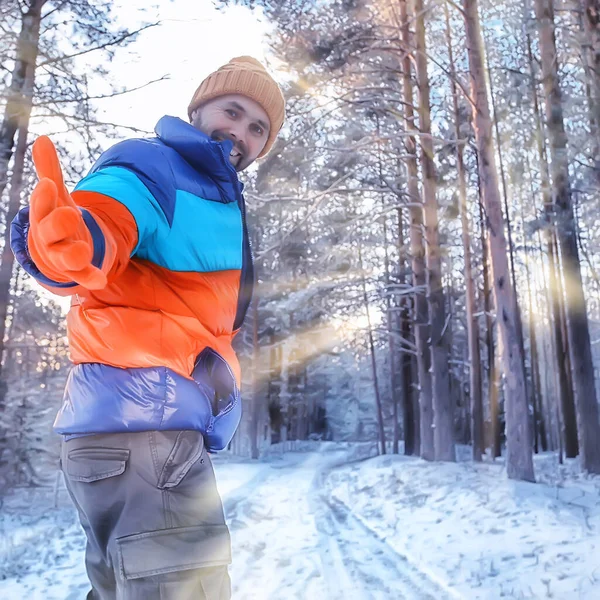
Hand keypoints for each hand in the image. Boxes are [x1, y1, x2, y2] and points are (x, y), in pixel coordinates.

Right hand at [28, 136, 105, 288]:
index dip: (43, 197)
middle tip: (71, 215)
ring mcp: (62, 256)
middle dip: (59, 224)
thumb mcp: (56, 195)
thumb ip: (49, 169)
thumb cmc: (55, 217)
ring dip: (74, 254)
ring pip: (65, 257)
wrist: (56, 251)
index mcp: (43, 216)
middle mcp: (49, 238)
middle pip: (49, 232)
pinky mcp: (76, 272)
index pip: (40, 205)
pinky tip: (102, 279)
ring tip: (84, 249)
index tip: (50, 184)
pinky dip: (91, 278)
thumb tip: (43, 138)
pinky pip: (83, 277)